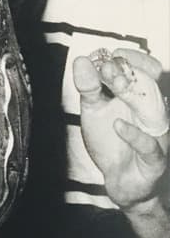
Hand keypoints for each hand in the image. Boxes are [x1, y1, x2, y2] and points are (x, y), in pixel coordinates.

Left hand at [73, 48, 168, 211]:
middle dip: (129, 72)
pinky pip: (150, 146)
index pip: (147, 68)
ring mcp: (157, 136)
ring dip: (133, 96)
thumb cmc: (110, 140)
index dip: (128, 59)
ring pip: (155, 111)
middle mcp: (154, 114)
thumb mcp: (94, 110)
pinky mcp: (154, 160)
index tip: (103, 57)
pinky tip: (117, 124)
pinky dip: (134, 135)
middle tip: (106, 67)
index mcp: (143, 98)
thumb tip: (82, 60)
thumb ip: (88, 87)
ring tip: (113, 86)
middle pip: (150, 85)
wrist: (118, 180)